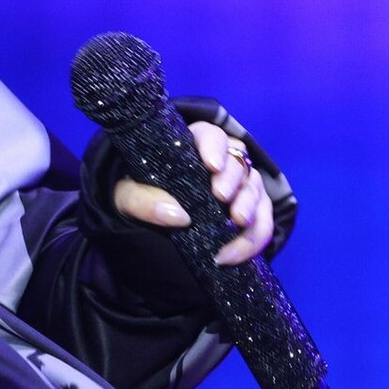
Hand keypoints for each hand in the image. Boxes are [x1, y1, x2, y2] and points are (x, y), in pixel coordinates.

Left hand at [112, 121, 273, 266]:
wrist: (143, 225)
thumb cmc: (136, 197)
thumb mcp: (126, 197)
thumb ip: (142, 200)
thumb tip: (178, 215)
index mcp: (192, 146)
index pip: (210, 135)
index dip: (215, 147)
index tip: (211, 166)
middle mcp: (222, 162)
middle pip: (237, 162)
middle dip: (233, 179)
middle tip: (221, 197)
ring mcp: (239, 187)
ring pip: (255, 189)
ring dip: (249, 206)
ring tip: (237, 222)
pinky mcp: (249, 212)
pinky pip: (262, 223)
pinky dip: (254, 238)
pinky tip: (235, 253)